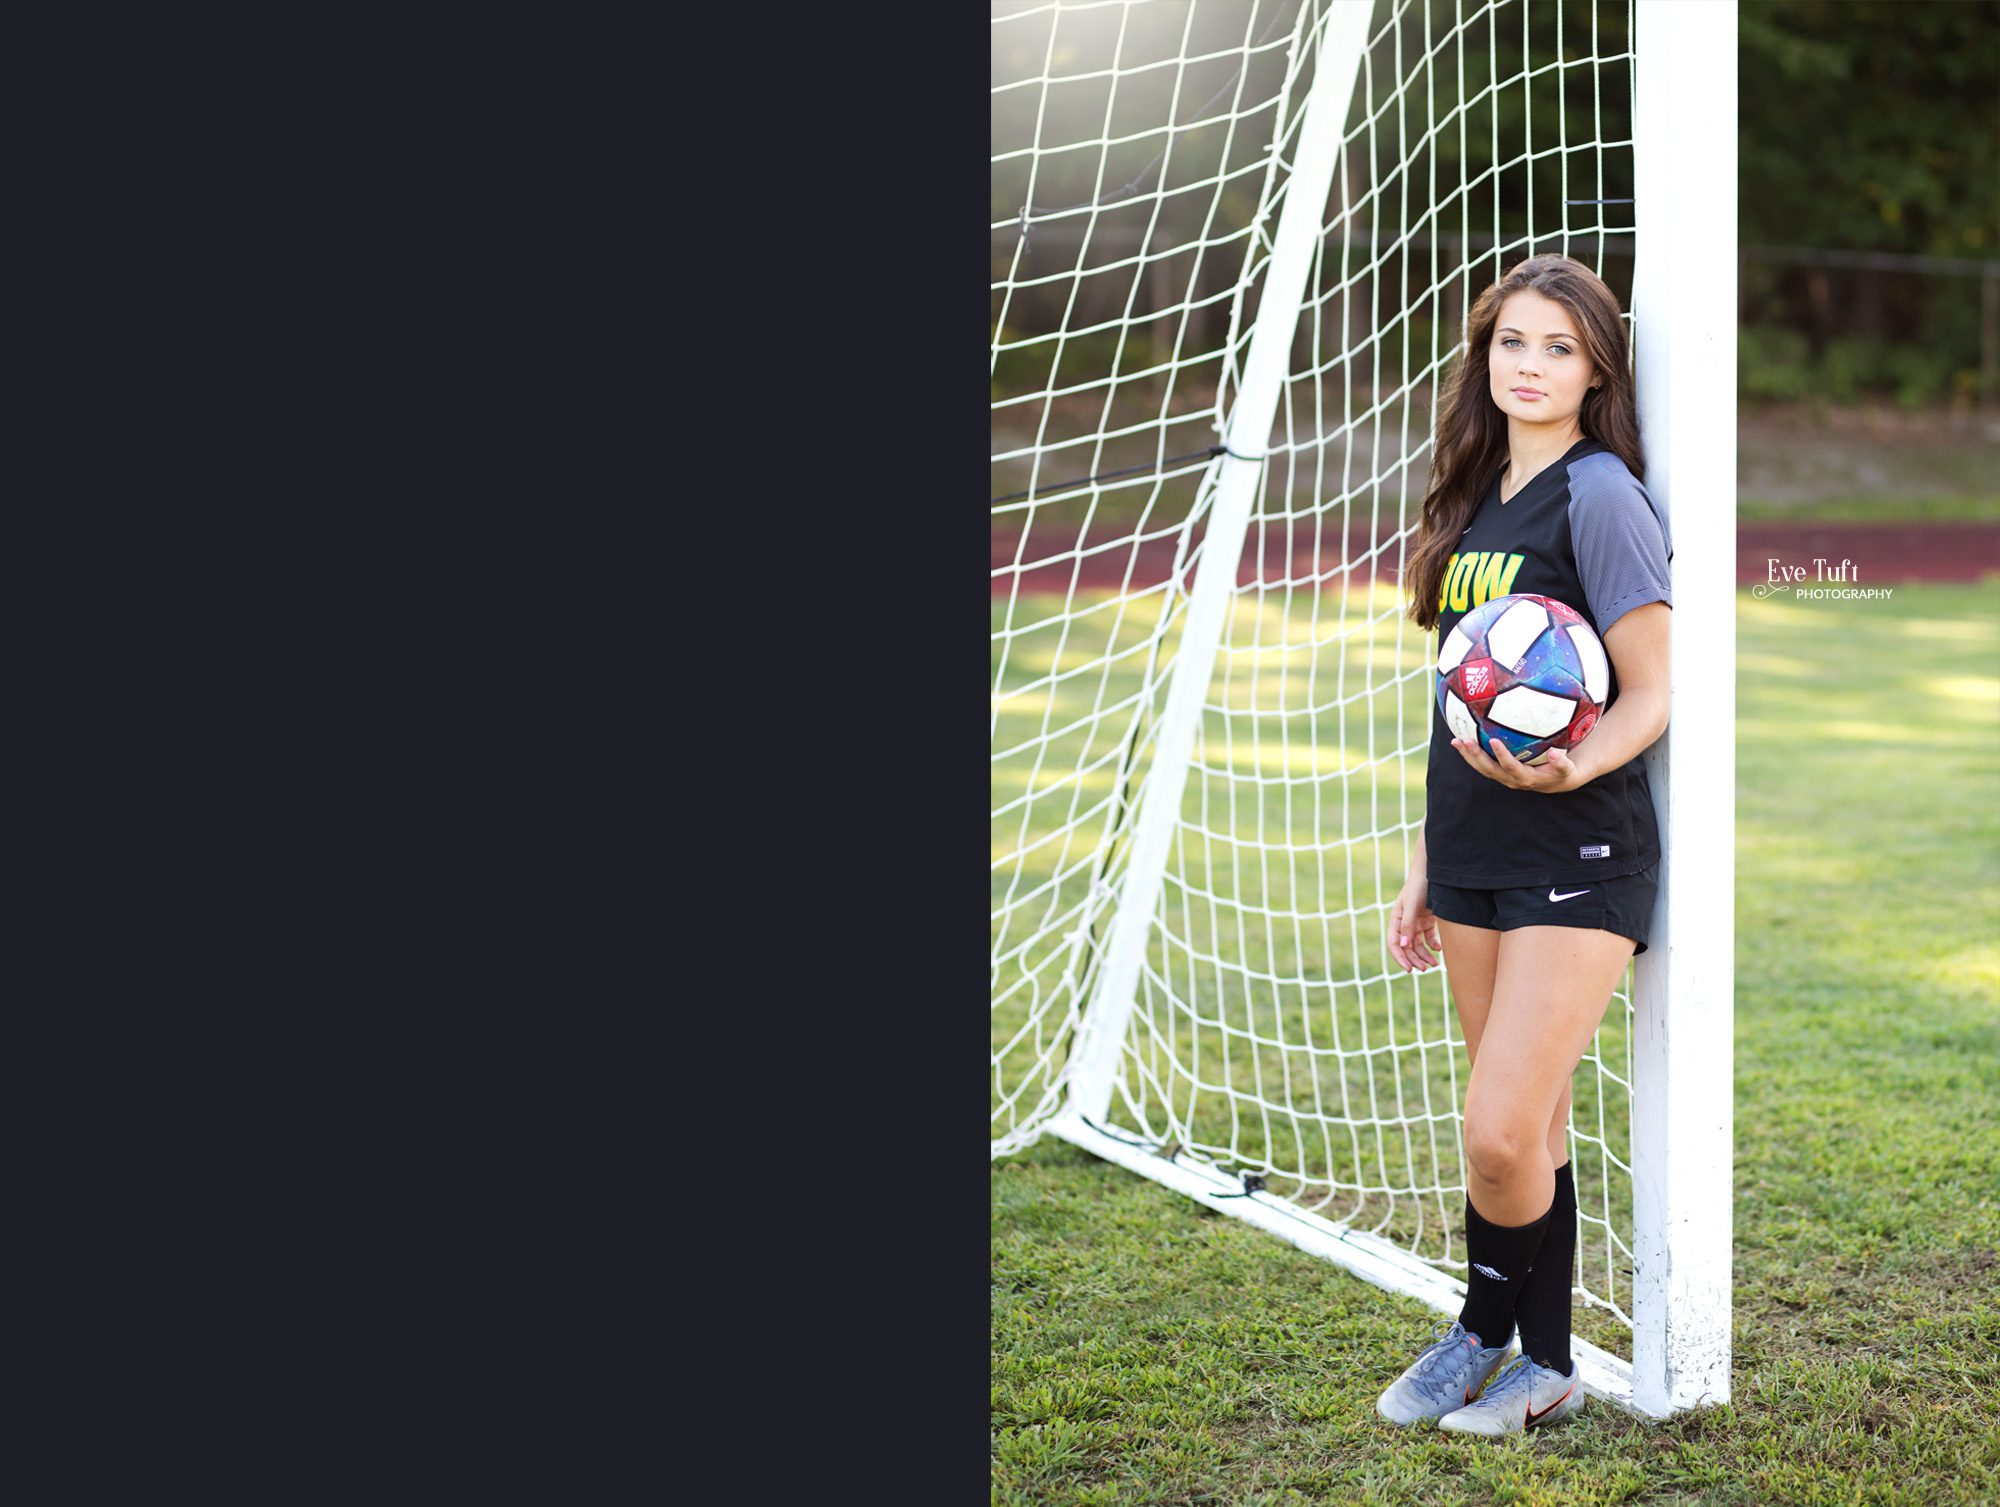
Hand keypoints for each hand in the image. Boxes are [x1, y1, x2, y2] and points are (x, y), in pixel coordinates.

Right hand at [1388, 875, 1441, 973]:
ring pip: (1418, 946)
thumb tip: (1403, 946)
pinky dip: (1433, 946)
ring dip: (1424, 956)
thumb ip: (1407, 926)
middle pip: (1407, 948)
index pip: (1394, 944)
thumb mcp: (1411, 906)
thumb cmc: (1418, 887)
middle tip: (1424, 969)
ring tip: (1434, 964)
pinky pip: (1429, 939)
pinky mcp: (1428, 921)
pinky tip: (1439, 949)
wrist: (1433, 873)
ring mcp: (1416, 923)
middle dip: (1414, 959)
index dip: (1400, 958)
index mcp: (1396, 921)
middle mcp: (1404, 924)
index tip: (1409, 969)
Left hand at [1450, 735, 1583, 792]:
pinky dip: (1470, 754)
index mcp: (1526, 778)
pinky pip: (1481, 763)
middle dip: (1476, 756)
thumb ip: (1562, 763)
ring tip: (1456, 740)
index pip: (1511, 767)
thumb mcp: (1566, 769)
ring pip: (1481, 768)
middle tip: (1465, 740)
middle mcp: (1510, 779)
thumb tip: (1555, 753)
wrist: (1554, 781)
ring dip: (1467, 755)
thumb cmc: (1560, 771)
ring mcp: (1501, 776)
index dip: (1502, 756)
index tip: (1494, 740)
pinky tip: (1460, 740)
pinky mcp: (1497, 771)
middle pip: (1489, 769)